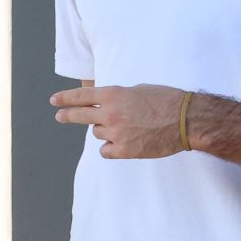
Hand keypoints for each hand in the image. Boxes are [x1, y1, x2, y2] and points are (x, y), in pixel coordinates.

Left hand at [52, 83, 185, 158]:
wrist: (186, 121)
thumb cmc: (166, 100)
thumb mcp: (138, 90)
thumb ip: (118, 97)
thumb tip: (106, 104)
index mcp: (114, 95)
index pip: (81, 96)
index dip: (66, 99)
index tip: (55, 101)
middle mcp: (110, 113)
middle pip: (79, 115)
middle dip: (67, 115)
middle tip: (59, 116)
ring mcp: (116, 133)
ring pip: (98, 134)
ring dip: (106, 131)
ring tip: (127, 127)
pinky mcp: (124, 150)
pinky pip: (106, 150)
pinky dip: (111, 148)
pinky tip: (123, 143)